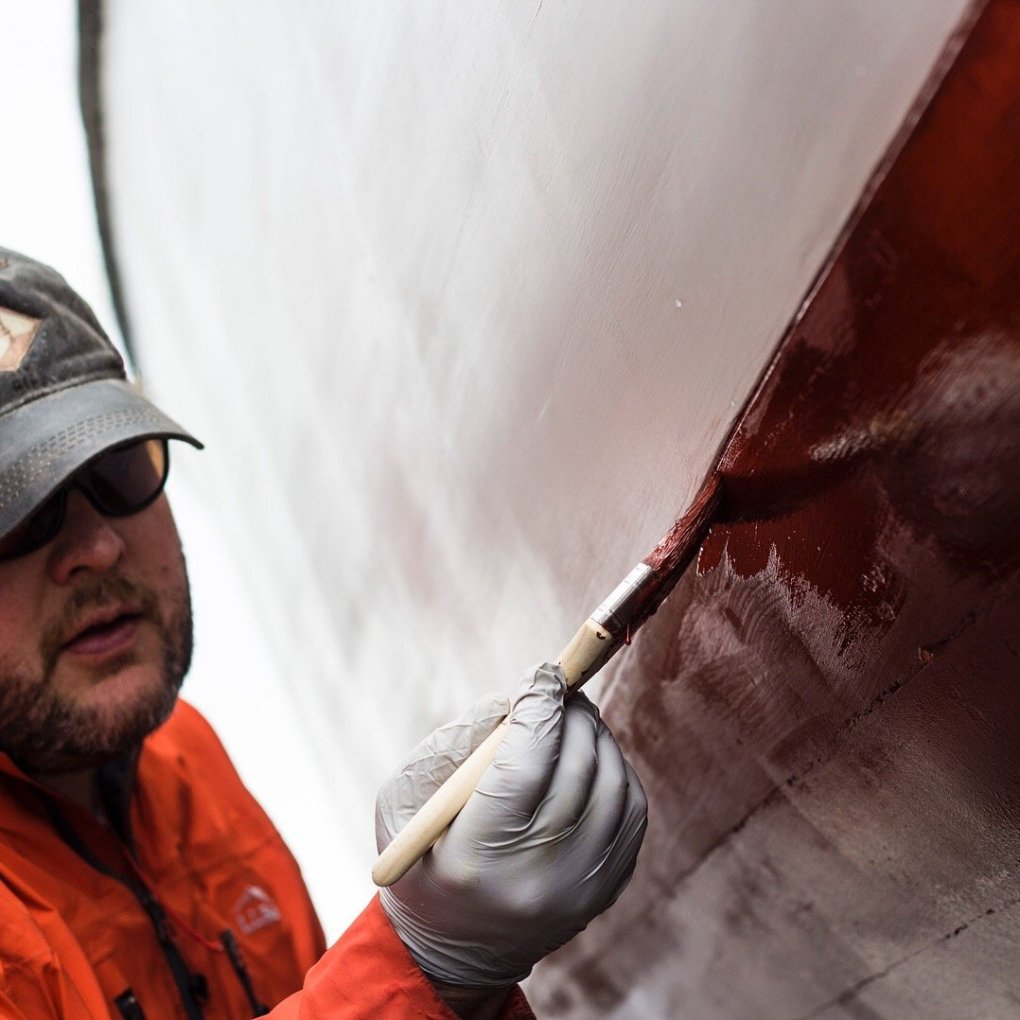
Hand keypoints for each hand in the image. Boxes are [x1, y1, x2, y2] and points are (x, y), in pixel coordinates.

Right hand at [375, 663, 647, 987]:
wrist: (455, 948)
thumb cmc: (421, 856)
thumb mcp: (408, 799)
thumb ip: (456, 743)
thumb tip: (518, 698)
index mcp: (477, 856)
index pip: (526, 764)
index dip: (540, 707)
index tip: (541, 673)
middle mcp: (538, 879)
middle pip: (577, 769)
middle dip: (571, 713)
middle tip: (559, 688)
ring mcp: (580, 890)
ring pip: (613, 784)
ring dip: (596, 736)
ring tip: (572, 719)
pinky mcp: (605, 890)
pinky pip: (631, 810)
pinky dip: (616, 769)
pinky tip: (590, 756)